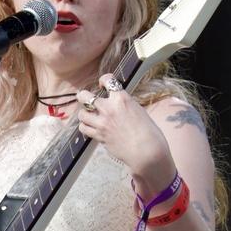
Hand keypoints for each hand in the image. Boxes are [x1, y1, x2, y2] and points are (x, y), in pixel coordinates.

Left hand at [76, 76, 177, 196]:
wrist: (146, 151)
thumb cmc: (148, 132)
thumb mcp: (138, 110)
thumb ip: (124, 105)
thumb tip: (116, 104)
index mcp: (122, 99)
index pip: (108, 80)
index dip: (103, 80)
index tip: (102, 84)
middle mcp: (109, 108)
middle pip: (85, 96)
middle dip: (83, 96)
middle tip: (86, 98)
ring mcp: (102, 122)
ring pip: (81, 114)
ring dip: (84, 114)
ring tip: (89, 116)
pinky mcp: (99, 135)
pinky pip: (84, 128)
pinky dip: (85, 127)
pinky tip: (90, 127)